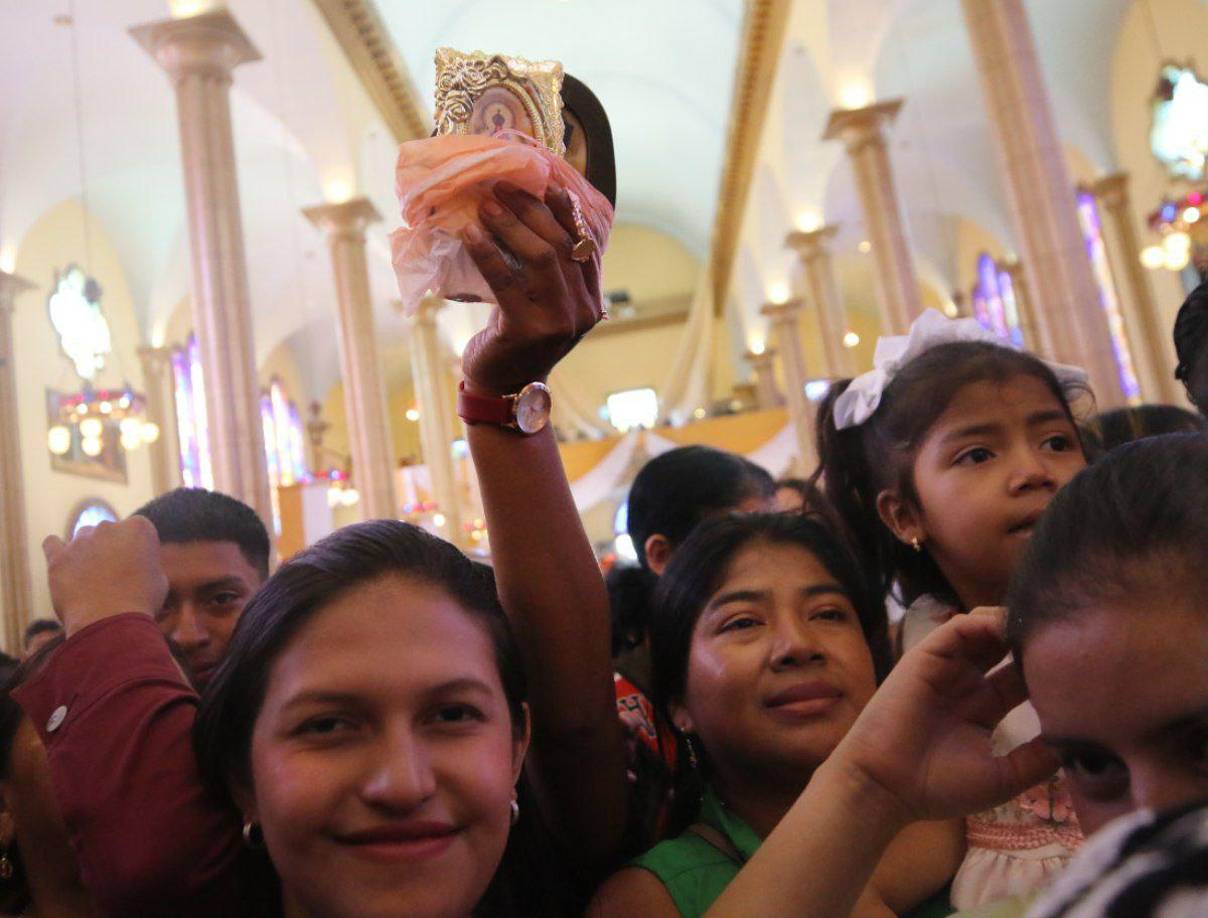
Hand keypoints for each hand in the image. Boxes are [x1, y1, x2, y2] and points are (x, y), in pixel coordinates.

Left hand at [43, 517, 167, 636]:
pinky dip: (58, 550)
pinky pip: (52, 543)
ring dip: (89, 551)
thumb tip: (135, 564)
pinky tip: (64, 562)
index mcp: (138, 528)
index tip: (139, 567)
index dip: (139, 550)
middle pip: (110, 531)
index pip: (138, 530)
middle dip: (113, 548)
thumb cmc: (140, 602)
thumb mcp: (158, 578)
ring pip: (84, 537)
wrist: (109, 622)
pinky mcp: (59, 557)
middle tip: (116, 576)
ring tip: (92, 579)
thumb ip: (145, 562)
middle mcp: (109, 526)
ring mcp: (81, 540)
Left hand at [459, 182, 603, 395]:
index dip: (567, 211)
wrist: (504, 387)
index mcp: (592, 300)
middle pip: (563, 245)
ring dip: (511, 225)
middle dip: (532, 210)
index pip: (587, 245)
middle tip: (502, 187)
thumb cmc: (518, 337)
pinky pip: (507, 280)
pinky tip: (470, 233)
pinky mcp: (528, 330)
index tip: (545, 183)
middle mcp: (583, 310)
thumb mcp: (544, 302)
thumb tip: (531, 211)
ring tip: (486, 204)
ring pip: (542, 257)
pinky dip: (487, 252)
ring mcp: (559, 322)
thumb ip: (550, 270)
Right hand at [828, 608, 1058, 823]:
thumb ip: (1038, 757)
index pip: (1021, 677)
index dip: (1046, 668)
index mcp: (982, 708)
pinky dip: (985, 621)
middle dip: (1031, 639)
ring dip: (1012, 624)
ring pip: (984, 629)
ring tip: (1042, 624)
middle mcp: (966, 682)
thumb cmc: (939, 785)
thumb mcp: (1003, 776)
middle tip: (1066, 633)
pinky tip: (1011, 626)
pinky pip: (959, 628)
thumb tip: (1080, 739)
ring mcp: (946, 667)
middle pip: (1006, 647)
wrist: (888, 785)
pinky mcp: (926, 655)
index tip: (1079, 664)